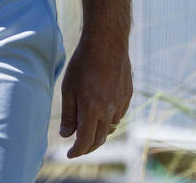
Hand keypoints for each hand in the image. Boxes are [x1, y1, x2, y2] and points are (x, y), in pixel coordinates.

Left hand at [58, 30, 133, 157]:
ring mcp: (121, 103)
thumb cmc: (83, 63)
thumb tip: (67, 135)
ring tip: (89, 131)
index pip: (85, 141)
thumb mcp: (68, 88)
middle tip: (78, 147)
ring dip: (99, 133)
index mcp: (92, 110)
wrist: (107, 41)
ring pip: (110, 128)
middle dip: (88, 146)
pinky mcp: (128, 95)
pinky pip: (119, 115)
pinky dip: (109, 120)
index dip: (77, 151)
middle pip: (99, 138)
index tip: (69, 154)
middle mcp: (109, 110)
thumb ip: (69, 114)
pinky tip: (102, 114)